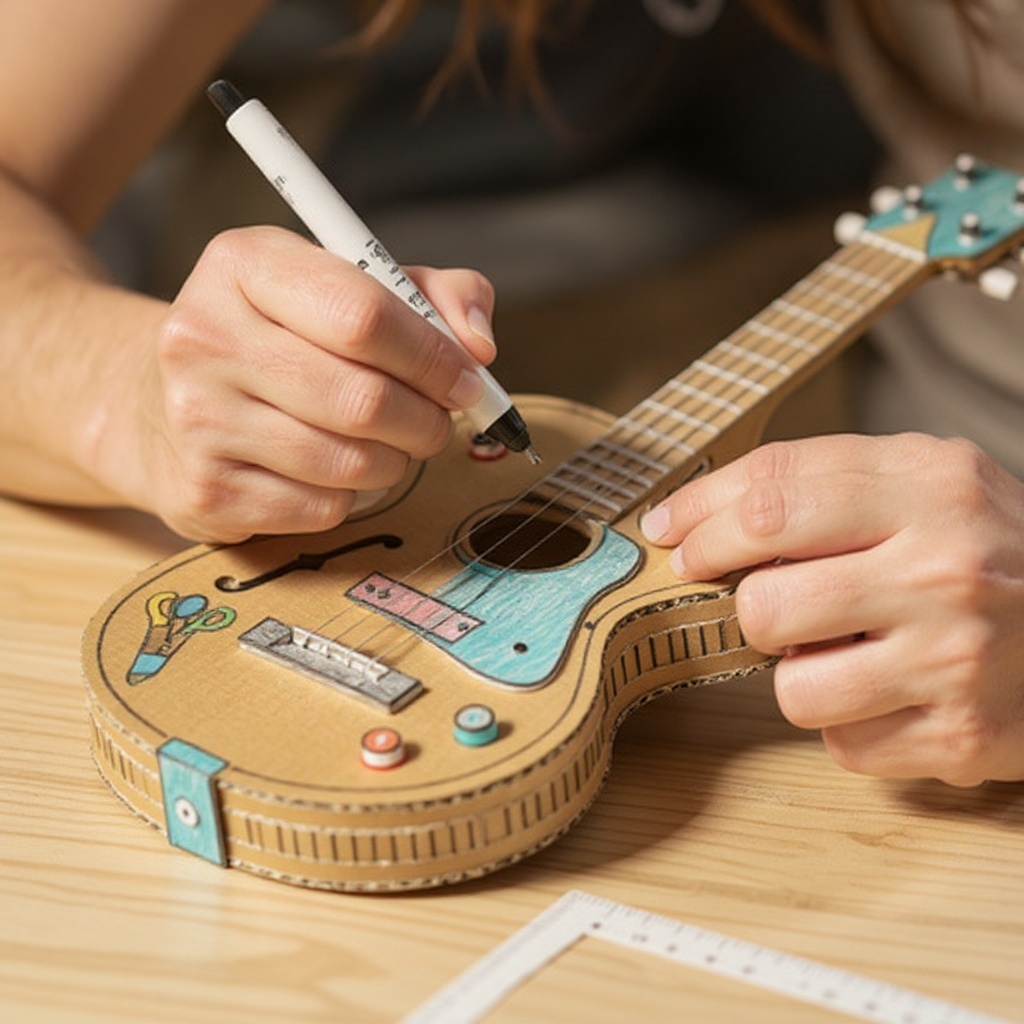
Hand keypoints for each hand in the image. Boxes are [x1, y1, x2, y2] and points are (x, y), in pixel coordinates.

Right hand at [95, 226, 496, 541]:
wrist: (161, 402)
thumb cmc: (282, 338)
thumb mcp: (347, 288)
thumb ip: (430, 296)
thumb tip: (478, 345)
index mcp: (244, 264)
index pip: (363, 315)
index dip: (434, 357)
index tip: (466, 379)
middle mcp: (204, 336)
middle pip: (362, 399)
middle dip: (425, 420)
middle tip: (437, 422)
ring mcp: (195, 420)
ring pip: (349, 463)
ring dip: (393, 461)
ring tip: (386, 444)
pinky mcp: (203, 492)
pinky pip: (321, 509)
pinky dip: (350, 496)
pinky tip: (333, 471)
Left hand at [640, 433, 1023, 785]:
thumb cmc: (993, 553)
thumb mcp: (926, 484)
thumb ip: (819, 485)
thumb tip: (684, 523)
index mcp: (930, 485)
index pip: (773, 497)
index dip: (701, 518)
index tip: (672, 537)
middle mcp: (944, 569)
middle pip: (763, 600)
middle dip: (746, 606)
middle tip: (771, 602)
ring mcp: (954, 658)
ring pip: (791, 685)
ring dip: (799, 672)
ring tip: (847, 651)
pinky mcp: (960, 736)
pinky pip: (840, 741)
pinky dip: (849, 722)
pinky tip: (892, 694)